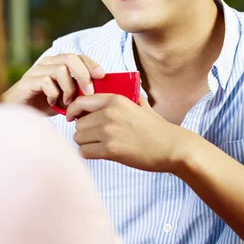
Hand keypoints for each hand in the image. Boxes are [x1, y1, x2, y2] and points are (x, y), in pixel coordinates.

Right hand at [1, 54, 104, 114]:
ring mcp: (37, 70)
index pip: (78, 56)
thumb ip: (78, 91)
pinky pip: (46, 82)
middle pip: (71, 58)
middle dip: (83, 75)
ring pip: (60, 70)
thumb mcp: (66, 97)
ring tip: (66, 101)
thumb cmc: (43, 103)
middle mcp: (47, 63)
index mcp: (58, 63)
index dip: (91, 64)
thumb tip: (97, 90)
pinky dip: (54, 94)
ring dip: (68, 88)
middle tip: (88, 92)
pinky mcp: (28, 81)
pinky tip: (52, 103)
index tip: (102, 75)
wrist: (18, 112)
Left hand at [67, 94, 186, 171]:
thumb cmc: (158, 128)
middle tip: (93, 137)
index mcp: (115, 100)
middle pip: (78, 123)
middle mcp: (108, 113)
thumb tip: (127, 90)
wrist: (171, 147)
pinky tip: (98, 154)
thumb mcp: (142, 105)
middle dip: (83, 131)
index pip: (81, 101)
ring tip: (97, 146)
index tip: (72, 117)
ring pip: (79, 138)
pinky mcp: (110, 150)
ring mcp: (108, 131)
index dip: (73, 111)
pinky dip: (88, 154)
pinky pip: (84, 152)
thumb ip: (129, 98)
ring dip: (85, 143)